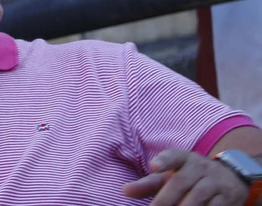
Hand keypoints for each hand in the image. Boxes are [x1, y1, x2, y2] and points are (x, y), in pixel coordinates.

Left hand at [124, 150, 249, 204]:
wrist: (230, 178)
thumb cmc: (189, 178)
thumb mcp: (170, 177)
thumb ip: (148, 184)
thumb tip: (124, 191)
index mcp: (184, 158)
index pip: (174, 156)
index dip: (164, 160)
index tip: (153, 167)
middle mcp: (200, 167)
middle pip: (181, 182)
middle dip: (165, 199)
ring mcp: (216, 182)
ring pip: (198, 197)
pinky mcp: (228, 198)